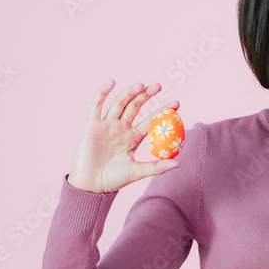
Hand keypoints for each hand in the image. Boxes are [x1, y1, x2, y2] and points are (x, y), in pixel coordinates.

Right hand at [66, 80, 180, 192]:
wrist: (90, 185)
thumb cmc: (113, 180)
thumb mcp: (137, 172)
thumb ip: (156, 166)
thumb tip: (178, 163)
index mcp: (133, 138)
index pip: (150, 120)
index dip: (162, 111)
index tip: (176, 103)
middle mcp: (121, 128)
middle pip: (135, 107)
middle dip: (147, 95)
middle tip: (159, 86)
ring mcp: (107, 125)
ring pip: (119, 104)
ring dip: (129, 93)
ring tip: (141, 85)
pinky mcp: (92, 125)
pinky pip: (97, 106)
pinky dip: (103, 93)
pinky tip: (111, 82)